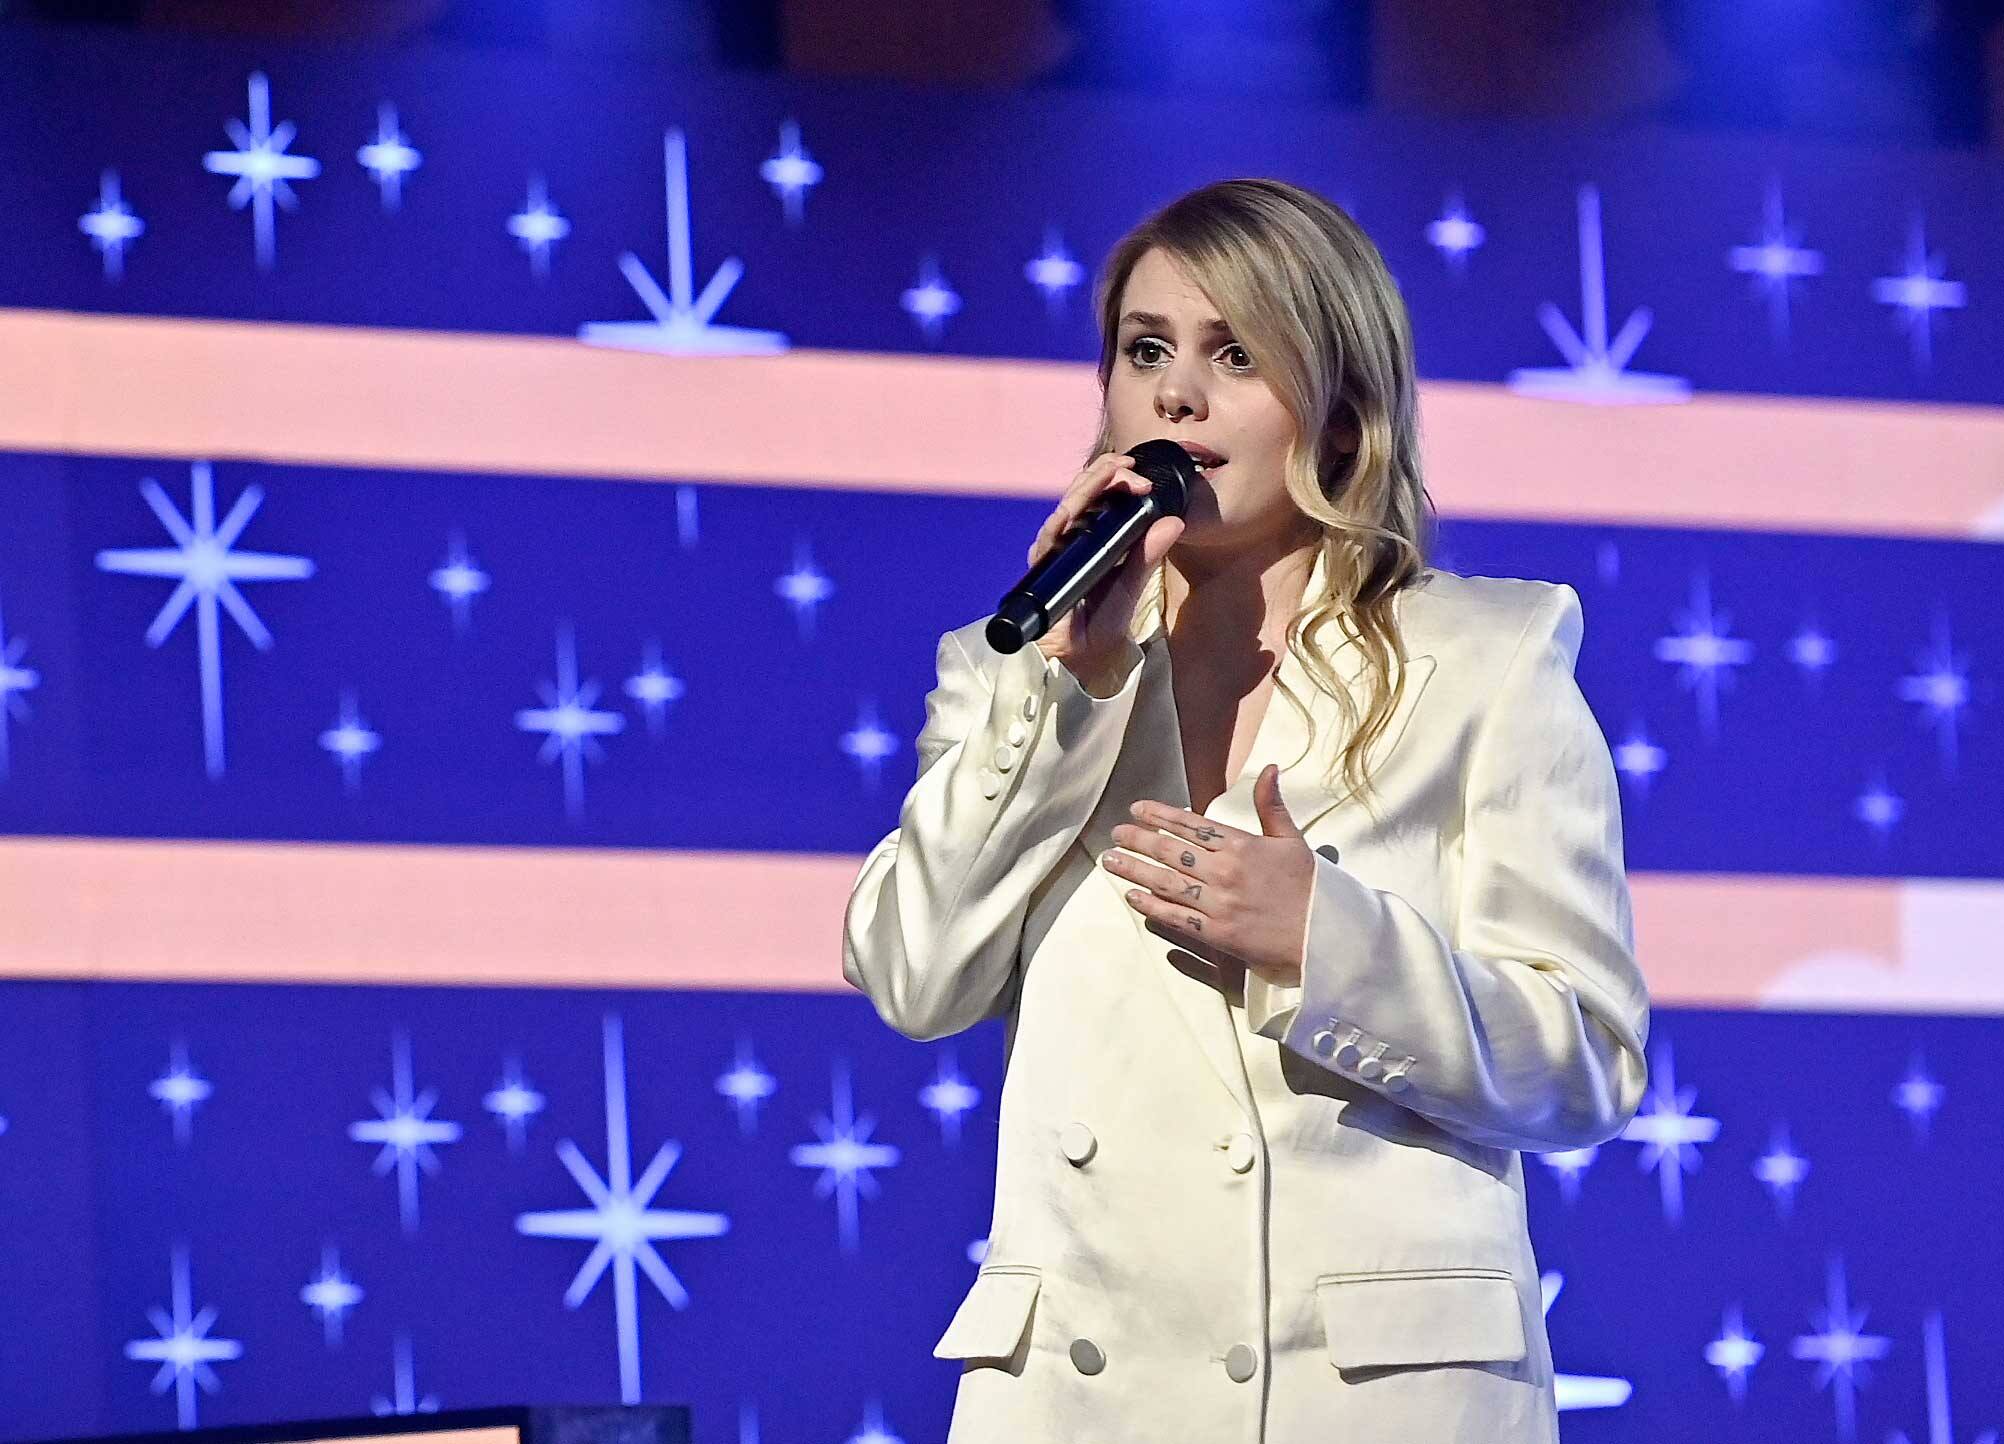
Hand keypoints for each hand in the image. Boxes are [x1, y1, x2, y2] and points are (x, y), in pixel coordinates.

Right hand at [1030, 452, 1183, 689]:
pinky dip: (1063, 519)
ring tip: (1111, 473)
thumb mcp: (1133, 583)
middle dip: (1105, 474)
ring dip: (1088, 486)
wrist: (1082, 658)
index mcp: (1095, 536)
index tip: (1139, 473)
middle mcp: (1072, 537)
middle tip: (1128, 465)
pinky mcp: (1043, 565)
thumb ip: (1149, 553)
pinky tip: (1075, 509)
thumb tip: (1175, 521)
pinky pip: (1050, 535)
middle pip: (1082, 493)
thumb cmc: (1104, 621)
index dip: (1117, 478)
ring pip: (1067, 505)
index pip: (1101, 496)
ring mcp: (1055, 549)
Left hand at [1102, 764, 1313, 985]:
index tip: (1137, 809)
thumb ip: (1272, 805)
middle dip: (1139, 839)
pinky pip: (1176, 916)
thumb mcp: (1293, 839)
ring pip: (1166, 881)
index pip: (1192, 824)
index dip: (1161, 815)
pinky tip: (1132, 896)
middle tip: (1116, 833)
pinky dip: (1151, 905)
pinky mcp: (1217, 933)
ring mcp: (1219, 903)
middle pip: (1171, 850)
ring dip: (1135, 869)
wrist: (1326, 934)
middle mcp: (1225, 871)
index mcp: (1242, 845)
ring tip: (1111, 860)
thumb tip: (1269, 768)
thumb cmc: (1311, 886)